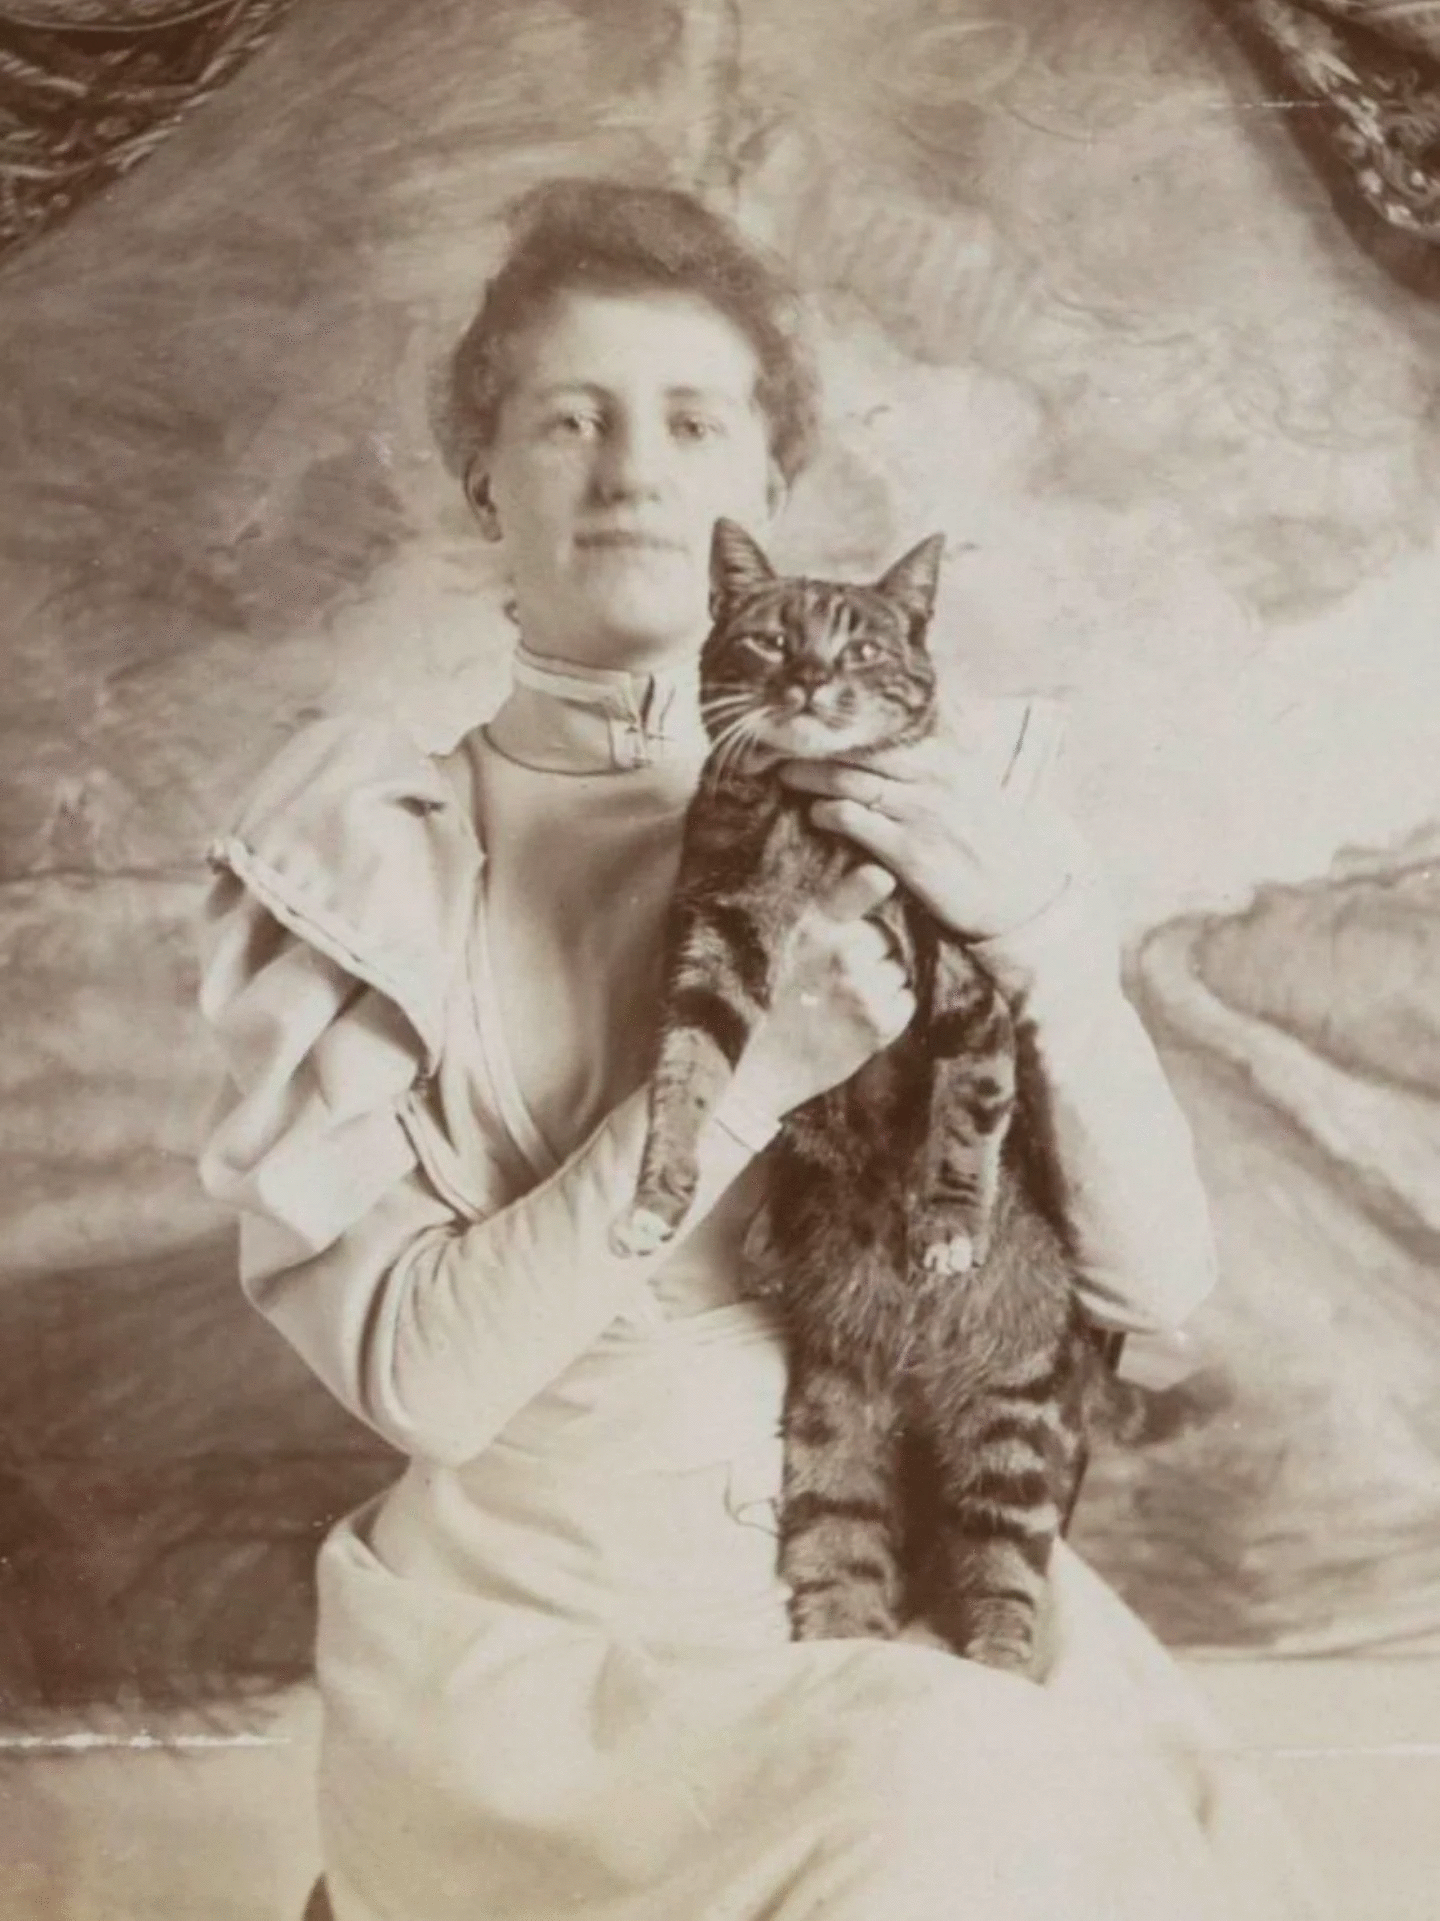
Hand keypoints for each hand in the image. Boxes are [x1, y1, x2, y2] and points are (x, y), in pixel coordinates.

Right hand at [730, 864, 915, 1117]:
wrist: (749, 1077)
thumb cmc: (759, 1009)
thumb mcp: (771, 950)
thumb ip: (815, 924)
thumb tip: (864, 891)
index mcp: (810, 929)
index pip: (858, 888)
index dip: (874, 882)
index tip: (883, 878)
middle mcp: (841, 954)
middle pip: (885, 934)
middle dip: (871, 949)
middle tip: (840, 972)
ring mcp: (863, 991)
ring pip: (897, 969)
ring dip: (881, 980)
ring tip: (845, 999)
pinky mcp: (878, 1026)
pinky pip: (906, 1001)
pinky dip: (891, 1007)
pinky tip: (860, 1017)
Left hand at [778, 734, 1074, 943]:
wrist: (1018, 891)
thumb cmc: (988, 832)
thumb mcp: (973, 776)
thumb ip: (947, 737)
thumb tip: (930, 693)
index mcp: (948, 753)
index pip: (882, 722)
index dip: (840, 718)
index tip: (808, 714)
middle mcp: (934, 776)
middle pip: (857, 746)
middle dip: (812, 742)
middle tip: (777, 739)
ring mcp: (922, 812)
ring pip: (848, 779)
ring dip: (808, 775)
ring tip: (783, 772)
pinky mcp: (910, 852)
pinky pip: (854, 820)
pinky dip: (827, 812)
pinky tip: (816, 814)